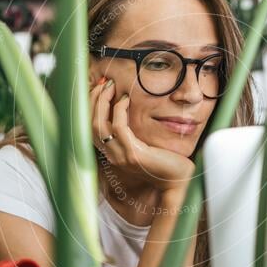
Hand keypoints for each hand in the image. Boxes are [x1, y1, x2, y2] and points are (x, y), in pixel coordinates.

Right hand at [89, 77, 194, 192]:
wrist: (177, 182)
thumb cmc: (164, 162)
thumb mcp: (143, 146)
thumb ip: (131, 133)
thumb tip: (125, 109)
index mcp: (112, 153)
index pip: (90, 128)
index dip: (90, 107)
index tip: (98, 90)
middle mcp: (112, 155)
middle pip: (90, 125)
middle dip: (93, 100)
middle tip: (104, 84)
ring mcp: (120, 156)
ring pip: (98, 125)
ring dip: (102, 102)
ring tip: (111, 87)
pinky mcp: (133, 154)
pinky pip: (119, 128)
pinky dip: (119, 110)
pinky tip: (126, 100)